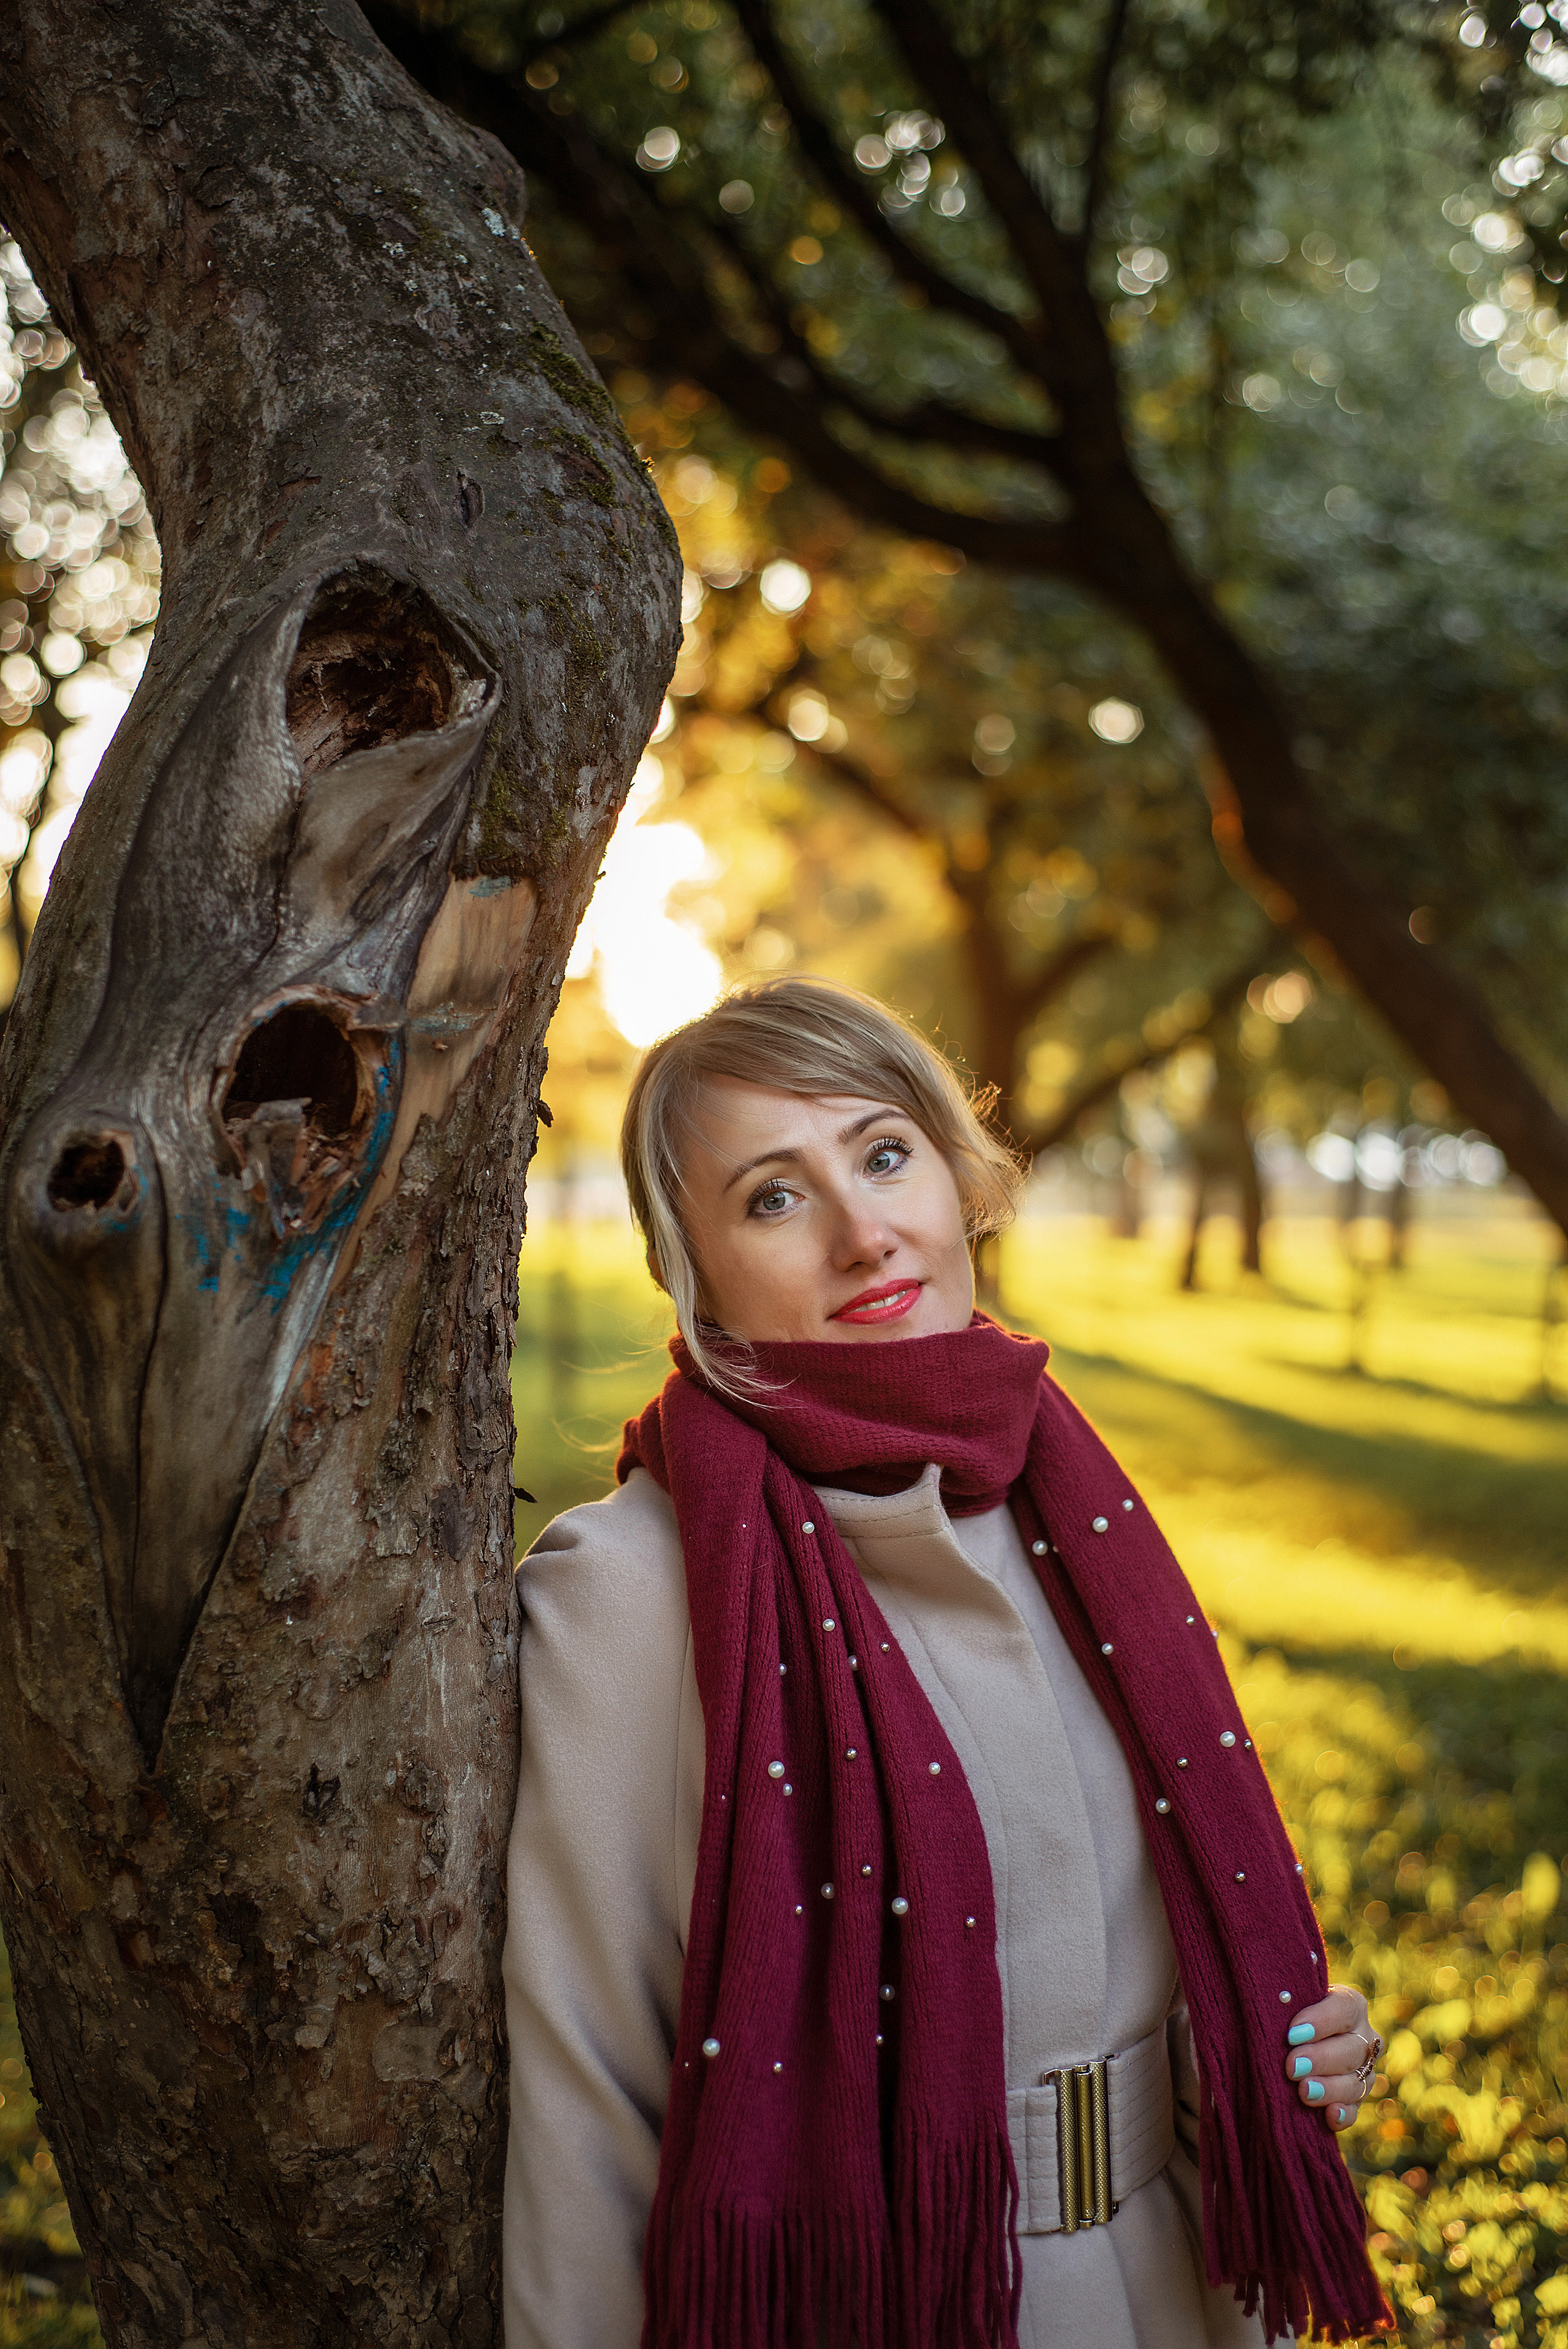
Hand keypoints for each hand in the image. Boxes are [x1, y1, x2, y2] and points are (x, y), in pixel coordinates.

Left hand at [1281, 1985, 1380, 2132]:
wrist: (1285, 2039)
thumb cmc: (1282, 2011)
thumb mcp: (1284, 1997)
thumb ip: (1283, 1998)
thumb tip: (1275, 1997)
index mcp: (1349, 2004)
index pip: (1345, 2008)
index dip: (1321, 2021)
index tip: (1292, 2034)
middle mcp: (1363, 2036)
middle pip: (1352, 2049)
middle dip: (1321, 2059)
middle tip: (1292, 2067)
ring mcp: (1364, 2069)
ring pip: (1357, 2081)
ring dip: (1330, 2088)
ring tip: (1304, 2092)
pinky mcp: (1355, 2098)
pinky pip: (1355, 2110)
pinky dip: (1344, 2114)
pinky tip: (1330, 2116)